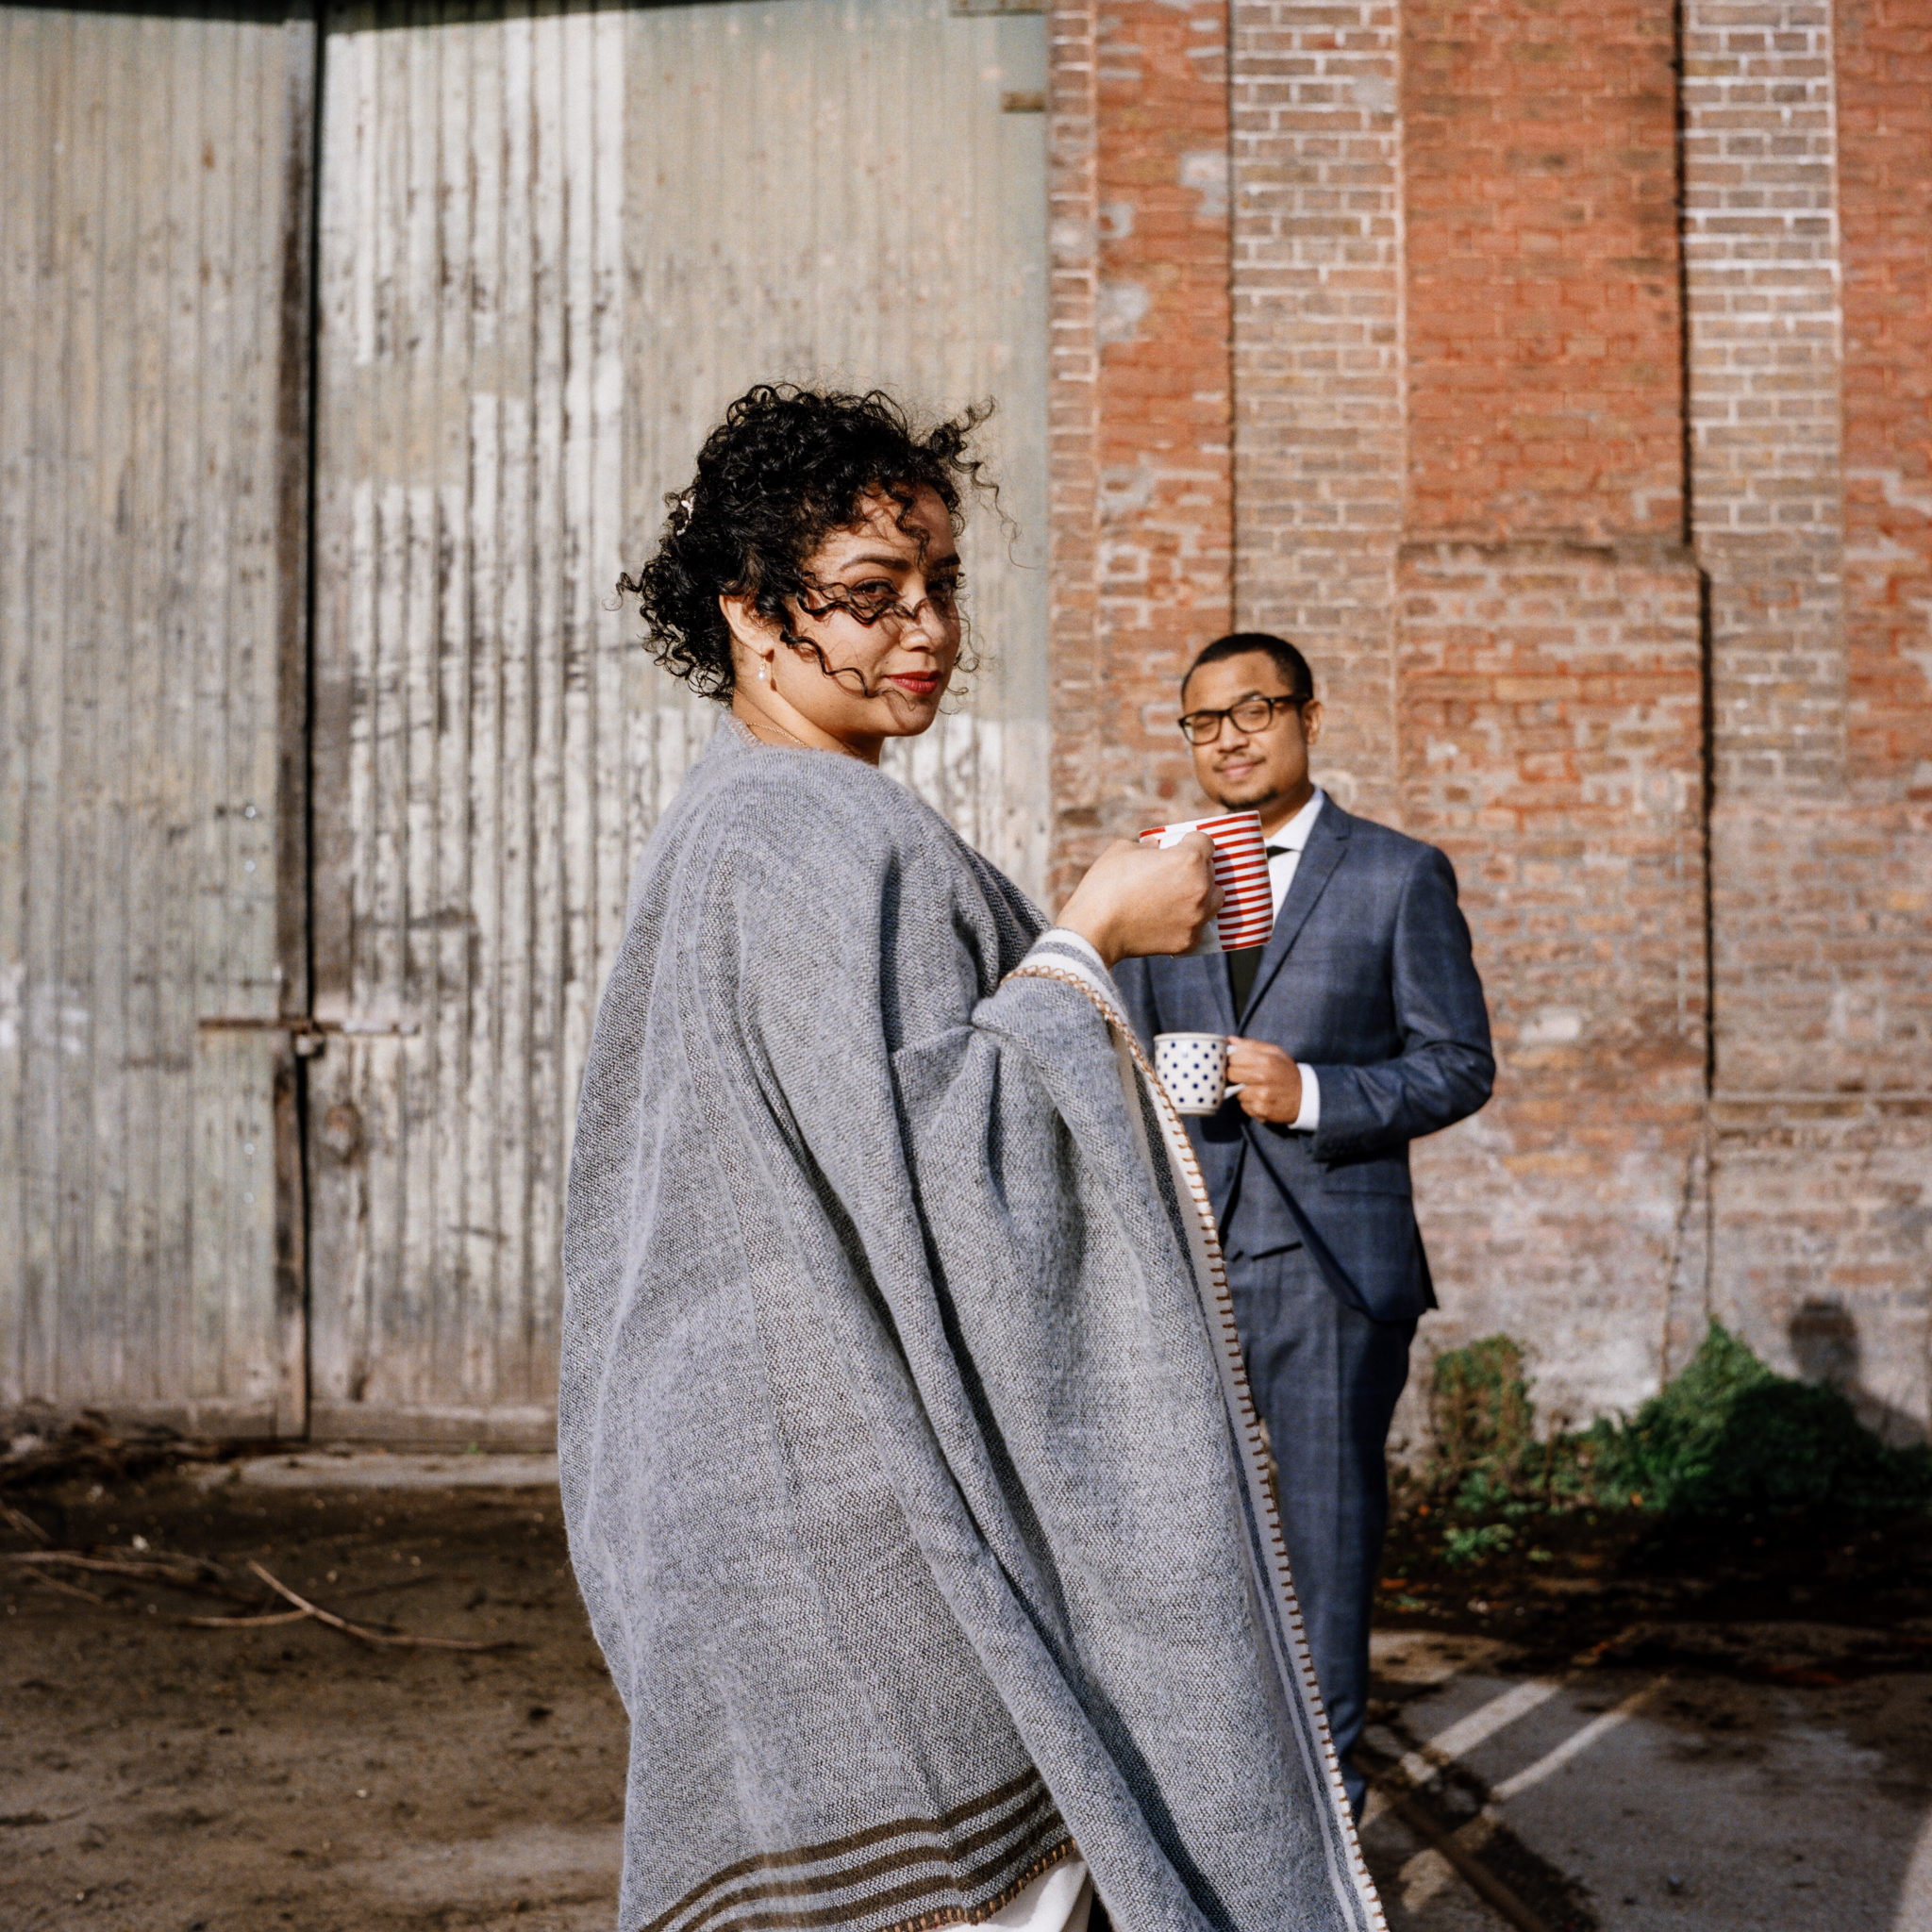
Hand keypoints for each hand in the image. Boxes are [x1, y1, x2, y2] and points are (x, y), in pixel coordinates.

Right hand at [1057, 835, 1221, 965]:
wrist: (1094, 930)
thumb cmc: (1105, 884)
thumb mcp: (1123, 849)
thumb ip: (1148, 845)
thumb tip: (1157, 846)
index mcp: (1188, 859)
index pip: (1205, 842)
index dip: (1190, 841)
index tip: (1179, 847)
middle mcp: (1200, 887)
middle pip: (1212, 870)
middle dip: (1196, 867)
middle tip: (1173, 872)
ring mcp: (1197, 917)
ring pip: (1215, 899)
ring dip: (1202, 893)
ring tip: (1179, 895)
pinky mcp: (1190, 940)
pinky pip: (1199, 924)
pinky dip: (1188, 920)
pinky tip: (1169, 918)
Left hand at [1226, 1037, 1301, 1123]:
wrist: (1306, 1097)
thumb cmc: (1287, 1072)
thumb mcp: (1275, 1053)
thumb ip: (1251, 1045)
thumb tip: (1229, 1040)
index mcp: (1266, 1060)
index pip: (1233, 1058)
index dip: (1232, 1059)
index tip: (1236, 1061)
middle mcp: (1263, 1078)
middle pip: (1230, 1075)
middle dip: (1234, 1074)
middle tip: (1244, 1075)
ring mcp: (1261, 1096)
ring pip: (1235, 1092)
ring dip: (1242, 1090)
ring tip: (1256, 1088)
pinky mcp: (1261, 1110)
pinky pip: (1243, 1105)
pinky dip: (1249, 1103)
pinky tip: (1260, 1099)